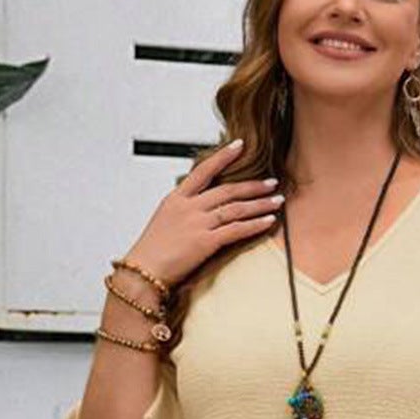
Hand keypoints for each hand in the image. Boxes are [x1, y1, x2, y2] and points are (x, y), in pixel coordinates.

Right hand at [123, 138, 280, 286]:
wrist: (142, 272)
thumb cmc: (151, 253)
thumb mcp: (163, 223)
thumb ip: (182, 212)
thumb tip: (197, 211)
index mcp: (176, 199)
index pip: (203, 170)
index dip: (223, 156)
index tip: (239, 146)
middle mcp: (189, 207)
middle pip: (227, 190)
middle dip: (253, 186)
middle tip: (271, 182)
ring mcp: (198, 223)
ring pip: (235, 208)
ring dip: (260, 204)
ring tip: (277, 201)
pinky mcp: (205, 242)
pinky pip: (236, 229)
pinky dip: (255, 224)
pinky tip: (268, 221)